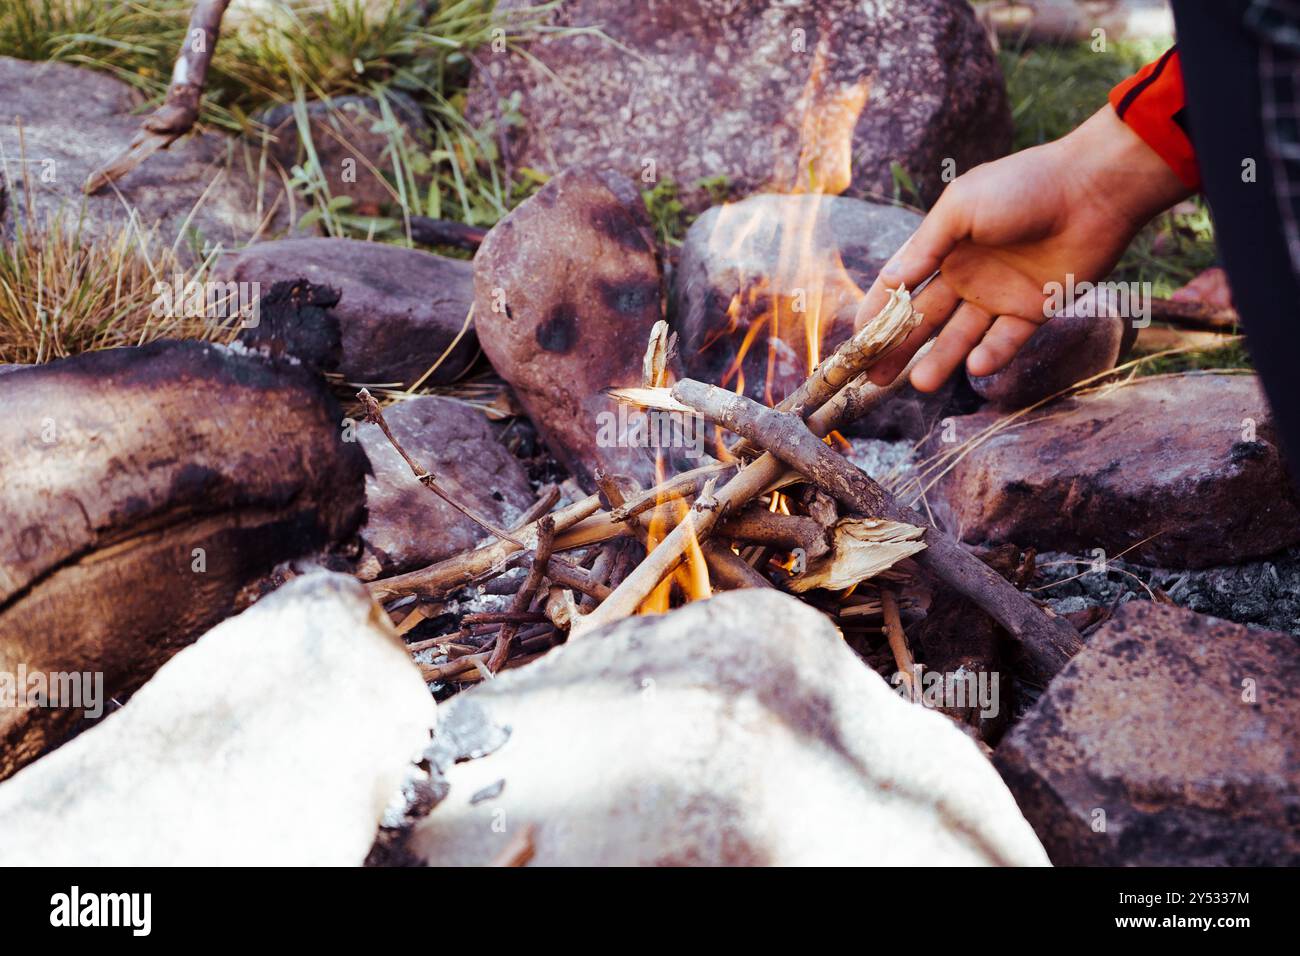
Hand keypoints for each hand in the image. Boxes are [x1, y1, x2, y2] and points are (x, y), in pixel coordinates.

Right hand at [861, 106, 1193, 389]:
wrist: (1092, 190)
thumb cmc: (1023, 186)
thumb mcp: (962, 207)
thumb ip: (925, 247)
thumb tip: (889, 282)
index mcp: (942, 248)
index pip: (899, 288)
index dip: (877, 314)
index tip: (857, 342)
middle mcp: (965, 275)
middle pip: (923, 320)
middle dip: (897, 349)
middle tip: (875, 379)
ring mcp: (998, 295)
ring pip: (960, 337)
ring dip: (939, 360)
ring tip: (921, 384)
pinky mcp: (1033, 310)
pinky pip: (1005, 340)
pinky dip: (991, 355)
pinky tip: (975, 366)